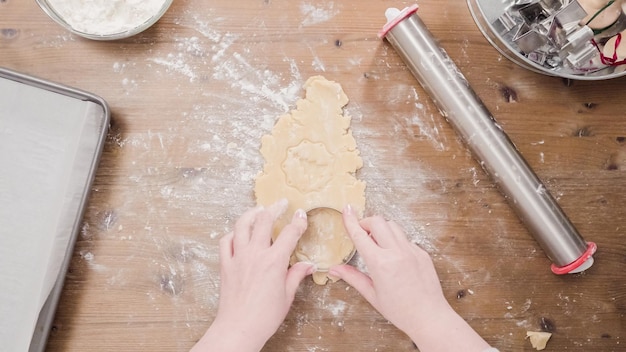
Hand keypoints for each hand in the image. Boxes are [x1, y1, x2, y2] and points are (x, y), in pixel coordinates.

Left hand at [191, 200, 314, 351]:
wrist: (238, 328)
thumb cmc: (264, 317)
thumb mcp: (287, 295)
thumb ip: (296, 275)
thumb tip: (308, 265)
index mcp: (274, 261)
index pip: (290, 233)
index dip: (298, 221)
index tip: (301, 215)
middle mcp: (255, 254)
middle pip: (264, 220)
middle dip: (275, 208)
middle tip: (281, 204)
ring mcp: (238, 257)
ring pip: (242, 224)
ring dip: (252, 213)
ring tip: (259, 209)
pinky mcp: (226, 264)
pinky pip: (226, 241)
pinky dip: (233, 233)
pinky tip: (239, 233)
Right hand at [329, 205, 490, 351]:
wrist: (430, 317)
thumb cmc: (401, 311)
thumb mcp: (372, 295)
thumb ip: (352, 277)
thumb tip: (334, 269)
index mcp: (380, 263)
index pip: (360, 235)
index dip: (350, 221)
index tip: (346, 210)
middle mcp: (397, 252)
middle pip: (378, 221)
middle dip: (366, 223)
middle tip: (361, 233)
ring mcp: (412, 251)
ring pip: (393, 226)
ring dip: (381, 229)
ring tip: (377, 244)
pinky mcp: (422, 253)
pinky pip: (405, 239)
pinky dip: (395, 241)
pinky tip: (394, 257)